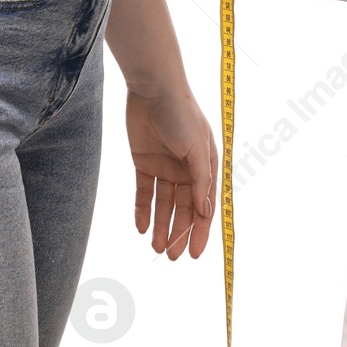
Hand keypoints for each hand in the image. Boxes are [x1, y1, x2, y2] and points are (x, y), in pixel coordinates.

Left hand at [125, 84, 217, 258]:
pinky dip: (142, 210)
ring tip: (157, 248)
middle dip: (179, 233)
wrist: (153, 89)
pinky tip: (140, 228)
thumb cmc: (182, 114)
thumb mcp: (197, 149)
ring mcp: (165, 167)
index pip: (204, 205)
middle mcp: (186, 169)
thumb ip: (200, 181)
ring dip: (161, 226)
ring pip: (163, 204)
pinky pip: (143, 192)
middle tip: (173, 257)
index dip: (201, 230)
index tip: (196, 254)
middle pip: (183, 208)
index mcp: (205, 166)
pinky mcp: (144, 162)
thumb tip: (205, 213)